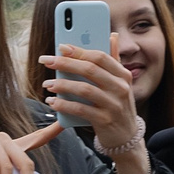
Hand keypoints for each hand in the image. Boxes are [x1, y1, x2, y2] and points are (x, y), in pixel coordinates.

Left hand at [39, 42, 151, 173]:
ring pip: (85, 89)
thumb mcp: (120, 83)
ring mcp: (114, 105)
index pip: (100, 56)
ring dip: (63, 84)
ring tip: (48, 83)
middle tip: (46, 60)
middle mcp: (120, 88)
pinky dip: (65, 104)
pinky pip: (81, 109)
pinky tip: (53, 101)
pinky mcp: (105, 120)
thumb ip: (113, 60)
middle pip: (90, 70)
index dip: (79, 50)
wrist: (126, 137)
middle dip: (65, 63)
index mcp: (123, 74)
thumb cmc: (117, 105)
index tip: (61, 47)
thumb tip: (112, 36)